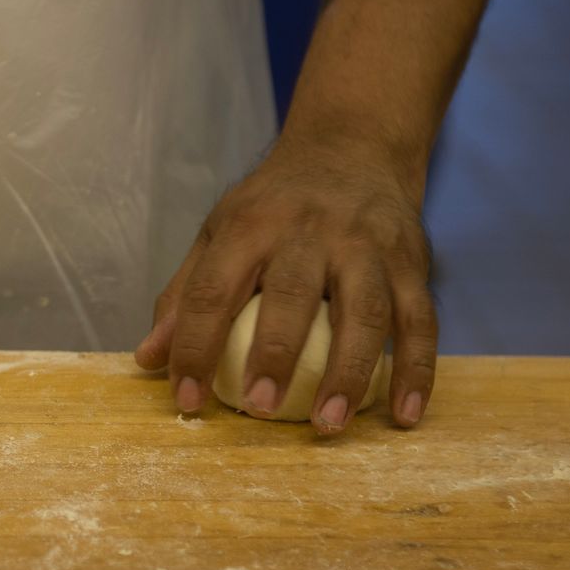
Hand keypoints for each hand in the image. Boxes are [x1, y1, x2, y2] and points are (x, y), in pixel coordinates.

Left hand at [134, 133, 434, 432]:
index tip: (187, 400)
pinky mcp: (412, 263)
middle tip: (260, 409)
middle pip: (292, 295)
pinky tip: (404, 416)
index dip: (195, 346)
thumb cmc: (275, 204)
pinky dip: (416, 371)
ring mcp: (367, 246)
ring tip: (329, 424)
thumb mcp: (221, 230)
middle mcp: (310, 231)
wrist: (354, 145)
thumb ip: (185, 294)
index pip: (213, 290)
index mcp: (251, 225)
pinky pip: (420, 321)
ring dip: (349, 371)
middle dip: (275, 354)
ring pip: (364, 311)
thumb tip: (149, 359)